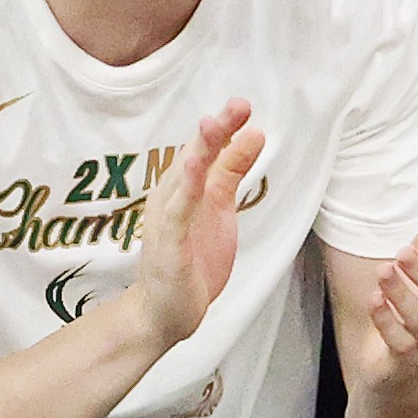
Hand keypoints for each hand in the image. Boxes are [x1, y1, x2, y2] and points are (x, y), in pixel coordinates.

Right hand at [119, 100, 266, 353]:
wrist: (164, 313)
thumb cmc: (192, 257)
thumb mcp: (219, 207)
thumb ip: (231, 171)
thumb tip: (254, 133)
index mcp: (184, 188)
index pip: (204, 151)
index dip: (223, 128)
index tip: (243, 105)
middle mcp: (170, 198)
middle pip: (193, 157)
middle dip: (214, 131)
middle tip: (239, 104)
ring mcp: (166, 221)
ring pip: (182, 180)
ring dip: (198, 152)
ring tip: (213, 126)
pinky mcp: (167, 246)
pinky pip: (176, 214)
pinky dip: (185, 190)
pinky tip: (196, 170)